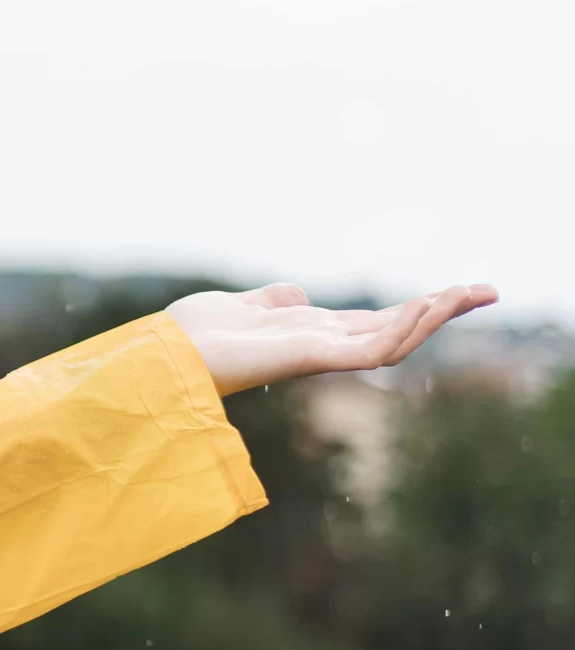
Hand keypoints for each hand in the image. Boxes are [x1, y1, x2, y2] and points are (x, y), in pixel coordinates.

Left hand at [166, 283, 497, 394]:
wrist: (161, 354)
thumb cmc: (191, 336)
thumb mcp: (241, 306)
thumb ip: (272, 301)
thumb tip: (296, 294)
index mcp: (310, 333)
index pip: (375, 322)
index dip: (415, 308)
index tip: (454, 291)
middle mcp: (320, 346)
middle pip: (395, 330)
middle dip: (442, 312)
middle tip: (488, 290)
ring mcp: (318, 355)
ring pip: (393, 342)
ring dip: (433, 317)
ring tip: (468, 293)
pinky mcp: (310, 359)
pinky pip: (370, 349)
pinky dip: (401, 328)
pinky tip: (426, 306)